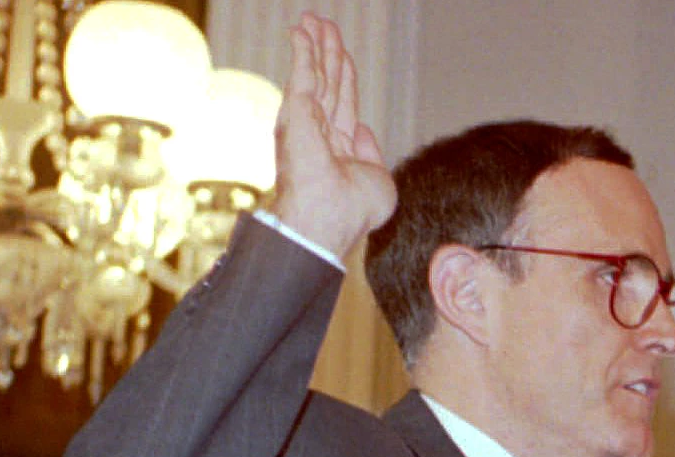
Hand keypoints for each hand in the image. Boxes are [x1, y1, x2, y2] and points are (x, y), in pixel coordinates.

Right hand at [270, 13, 395, 255]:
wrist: (331, 219)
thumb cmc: (353, 212)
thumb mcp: (377, 178)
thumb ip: (371, 151)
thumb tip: (363, 129)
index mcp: (337, 145)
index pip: (342, 101)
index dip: (343, 75)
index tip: (341, 53)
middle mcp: (318, 130)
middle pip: (327, 81)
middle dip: (327, 52)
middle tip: (324, 24)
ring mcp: (306, 120)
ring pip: (315, 72)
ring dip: (315, 44)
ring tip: (315, 19)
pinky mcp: (297, 112)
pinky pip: (303, 73)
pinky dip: (304, 50)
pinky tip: (303, 31)